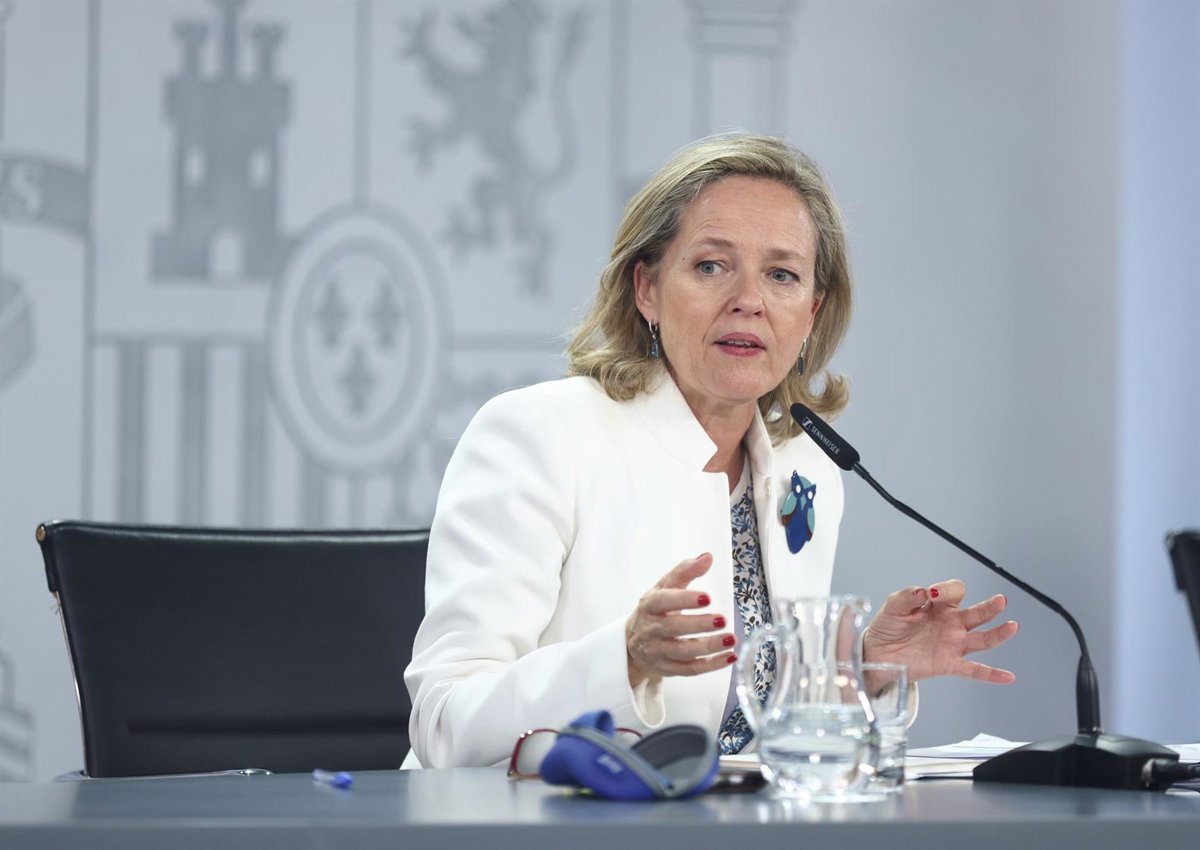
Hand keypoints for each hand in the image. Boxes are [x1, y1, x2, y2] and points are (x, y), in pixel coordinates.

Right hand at [625, 553, 735, 687]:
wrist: (632, 642)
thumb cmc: (655, 611)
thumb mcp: (664, 588)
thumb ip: (685, 571)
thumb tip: (707, 557)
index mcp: (649, 605)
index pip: (663, 602)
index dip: (684, 600)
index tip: (707, 597)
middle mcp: (650, 630)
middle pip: (673, 628)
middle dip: (699, 625)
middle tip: (722, 619)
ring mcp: (658, 652)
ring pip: (683, 652)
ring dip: (709, 647)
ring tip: (731, 639)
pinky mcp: (668, 669)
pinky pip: (691, 670)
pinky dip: (712, 665)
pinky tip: (730, 656)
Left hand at [862, 579, 1018, 683]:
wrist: (877, 653)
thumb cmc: (888, 627)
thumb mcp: (893, 607)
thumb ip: (906, 597)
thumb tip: (923, 591)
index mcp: (938, 605)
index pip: (953, 592)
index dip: (946, 590)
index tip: (932, 594)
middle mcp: (951, 623)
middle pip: (976, 613)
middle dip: (988, 607)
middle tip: (1000, 600)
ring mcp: (952, 643)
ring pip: (981, 639)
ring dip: (997, 633)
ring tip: (1012, 626)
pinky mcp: (949, 663)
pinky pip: (973, 669)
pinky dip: (991, 674)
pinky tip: (1007, 676)